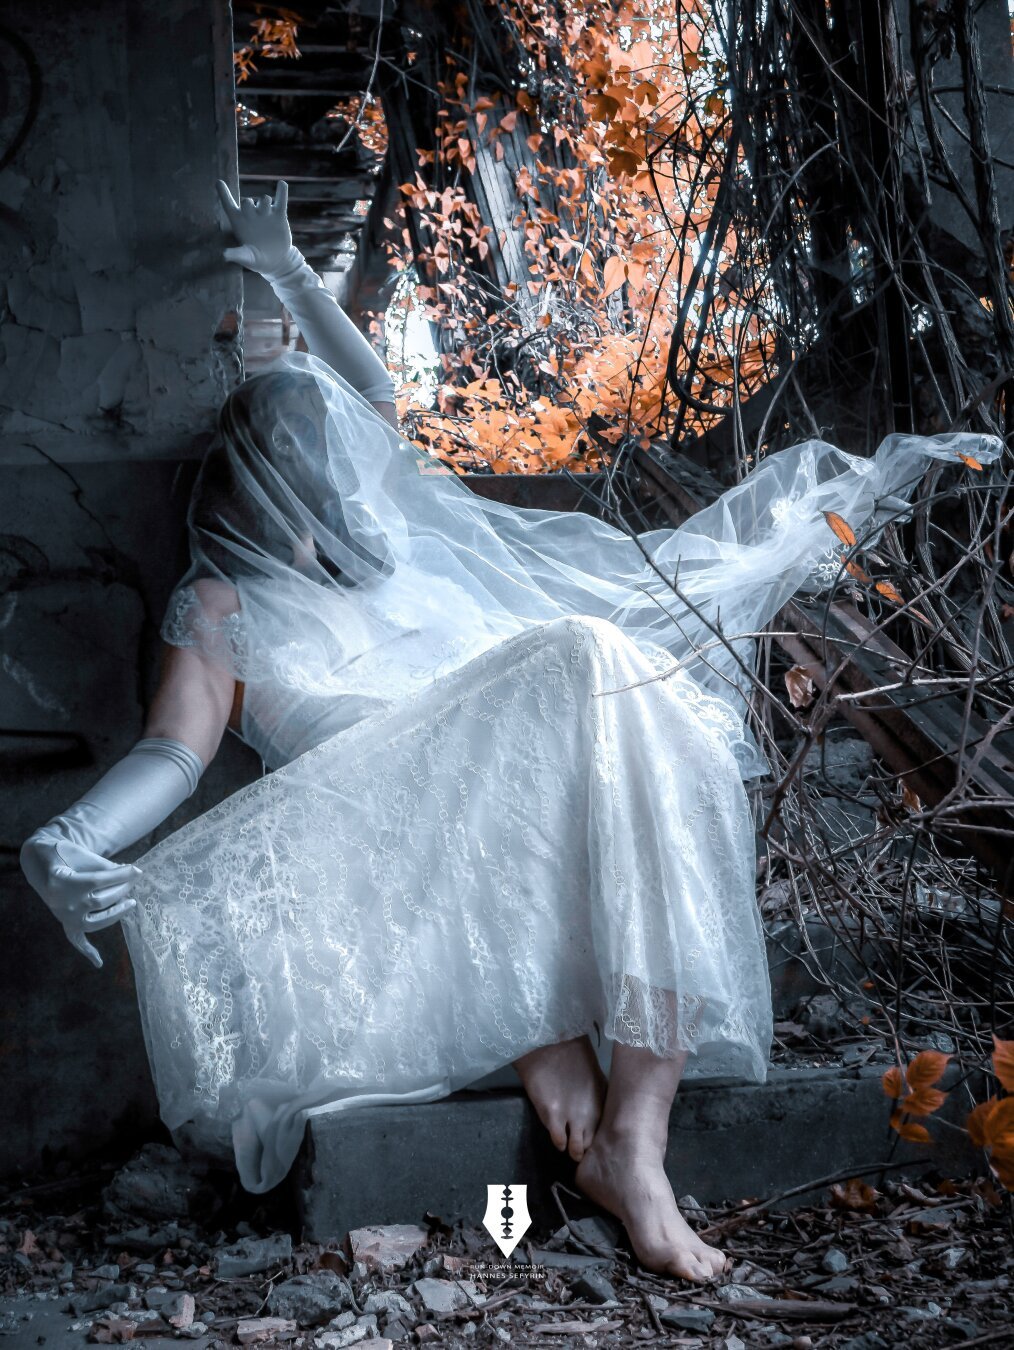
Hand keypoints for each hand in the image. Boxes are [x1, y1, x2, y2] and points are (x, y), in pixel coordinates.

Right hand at [20, 834, 139, 969]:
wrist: (40, 863)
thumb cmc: (65, 855)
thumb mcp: (82, 855)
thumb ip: (105, 866)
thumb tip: (130, 874)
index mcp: (65, 882)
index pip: (101, 881)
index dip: (122, 875)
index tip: (137, 871)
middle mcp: (63, 903)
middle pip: (101, 900)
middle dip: (122, 888)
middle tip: (133, 878)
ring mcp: (64, 915)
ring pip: (95, 921)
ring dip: (116, 914)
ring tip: (131, 903)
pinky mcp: (65, 922)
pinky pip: (76, 939)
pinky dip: (87, 951)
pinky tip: (99, 962)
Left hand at [216, 179, 298, 276]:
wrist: (276, 261)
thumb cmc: (257, 260)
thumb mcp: (247, 258)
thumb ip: (237, 254)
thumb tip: (224, 255)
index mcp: (239, 222)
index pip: (228, 204)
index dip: (223, 193)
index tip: (218, 182)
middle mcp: (251, 215)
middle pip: (247, 201)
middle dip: (249, 204)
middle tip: (254, 212)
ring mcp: (266, 214)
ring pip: (264, 200)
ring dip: (265, 202)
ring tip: (269, 209)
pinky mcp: (280, 216)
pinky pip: (281, 200)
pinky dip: (282, 192)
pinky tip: (282, 184)